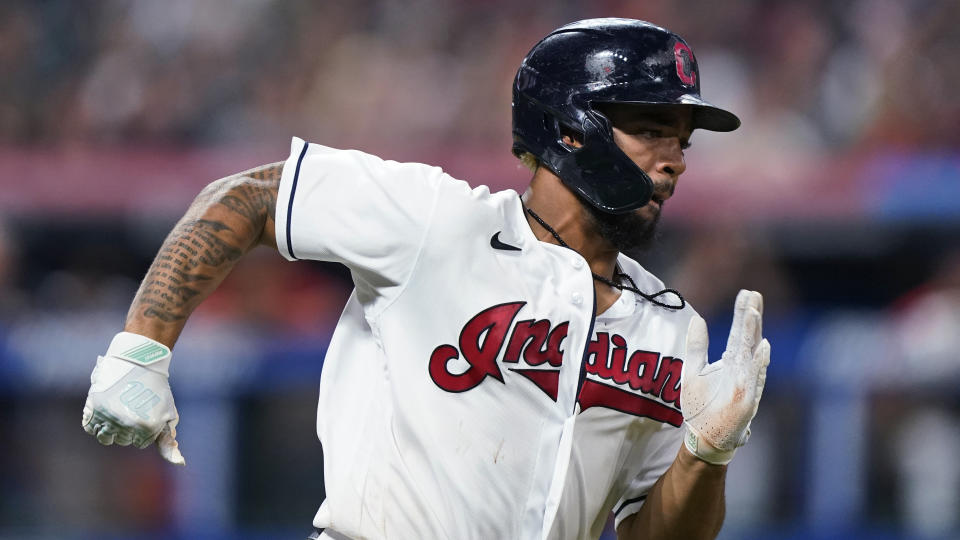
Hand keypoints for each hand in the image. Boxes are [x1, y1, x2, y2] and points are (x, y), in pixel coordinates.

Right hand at [82, 332, 185, 464]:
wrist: (138, 362)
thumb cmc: (156, 390)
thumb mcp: (167, 414)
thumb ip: (168, 441)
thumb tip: (180, 464)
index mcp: (145, 429)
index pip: (139, 443)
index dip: (144, 428)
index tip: (147, 411)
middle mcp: (125, 425)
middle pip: (122, 440)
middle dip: (128, 428)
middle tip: (133, 407)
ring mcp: (107, 416)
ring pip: (104, 437)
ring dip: (111, 427)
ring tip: (119, 409)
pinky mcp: (92, 407)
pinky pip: (89, 427)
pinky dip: (95, 423)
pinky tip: (105, 410)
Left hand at [681, 290, 769, 464]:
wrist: (704, 436)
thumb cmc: (702, 405)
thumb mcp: (693, 370)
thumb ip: (697, 346)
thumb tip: (697, 318)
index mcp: (731, 361)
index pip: (739, 332)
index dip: (743, 313)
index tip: (746, 292)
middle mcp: (742, 370)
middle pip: (748, 338)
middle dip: (751, 317)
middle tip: (754, 294)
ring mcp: (746, 384)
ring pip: (751, 354)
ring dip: (754, 334)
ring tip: (754, 313)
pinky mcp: (746, 399)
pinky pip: (754, 378)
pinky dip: (759, 363)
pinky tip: (763, 346)